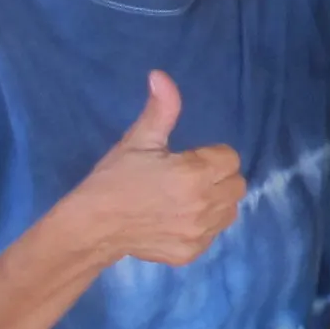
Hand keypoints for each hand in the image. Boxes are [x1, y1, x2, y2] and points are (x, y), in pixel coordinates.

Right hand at [67, 73, 244, 268]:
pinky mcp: (192, 253)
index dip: (211, 155)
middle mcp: (204, 204)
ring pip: (229, 211)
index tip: (187, 159)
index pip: (230, 158)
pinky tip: (177, 220)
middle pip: (236, 185)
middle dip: (218, 177)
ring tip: (185, 199)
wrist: (93, 226)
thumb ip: (161, 109)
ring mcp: (199, 232)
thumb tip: (161, 75)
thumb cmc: (114, 179)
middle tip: (188, 178)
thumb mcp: (138, 140)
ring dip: (215, 202)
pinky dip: (202, 226)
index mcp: (195, 173)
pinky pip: (213, 234)